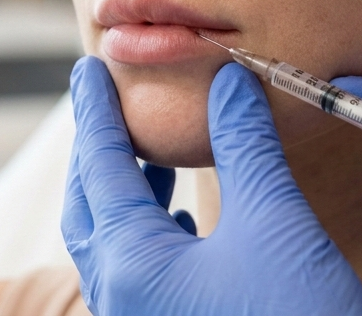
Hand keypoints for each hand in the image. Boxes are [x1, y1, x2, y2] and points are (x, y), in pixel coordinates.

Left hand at [62, 56, 361, 315]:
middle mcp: (122, 300)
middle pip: (88, 209)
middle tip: (108, 107)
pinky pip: (139, 276)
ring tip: (150, 157)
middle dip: (97, 153)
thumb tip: (230, 83)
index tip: (87, 68)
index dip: (96, 110)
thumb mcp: (274, 224)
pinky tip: (184, 226)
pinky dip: (151, 235)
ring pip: (112, 246)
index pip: (99, 166)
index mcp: (131, 264)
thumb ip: (246, 146)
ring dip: (124, 194)